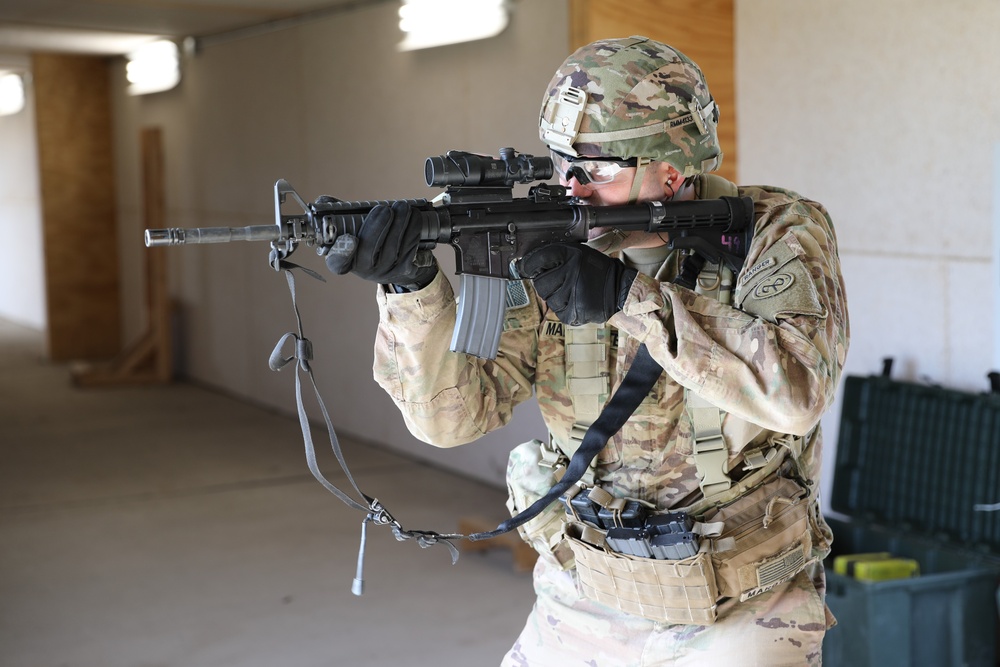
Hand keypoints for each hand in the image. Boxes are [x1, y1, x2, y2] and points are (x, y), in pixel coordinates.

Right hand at [324, 200, 436, 288]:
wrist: (397, 262)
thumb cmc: (370, 239)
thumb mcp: (352, 228)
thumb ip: (339, 214)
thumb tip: (323, 201)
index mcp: (346, 259)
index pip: (338, 262)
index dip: (342, 252)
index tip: (349, 238)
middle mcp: (364, 269)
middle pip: (369, 249)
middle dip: (378, 225)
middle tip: (385, 209)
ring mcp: (385, 271)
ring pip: (392, 246)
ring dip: (400, 223)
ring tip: (403, 207)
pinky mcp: (404, 268)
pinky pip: (408, 248)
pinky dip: (412, 229)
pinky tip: (414, 217)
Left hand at [519, 243, 637, 324]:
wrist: (619, 289)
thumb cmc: (596, 270)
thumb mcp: (578, 254)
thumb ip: (556, 256)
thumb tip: (527, 265)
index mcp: (572, 254)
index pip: (539, 259)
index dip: (529, 265)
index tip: (526, 268)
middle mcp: (572, 272)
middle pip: (540, 283)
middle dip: (546, 284)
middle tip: (559, 282)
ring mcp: (573, 293)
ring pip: (549, 299)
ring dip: (556, 297)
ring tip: (573, 292)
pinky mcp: (575, 312)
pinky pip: (558, 312)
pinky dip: (565, 308)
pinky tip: (577, 301)